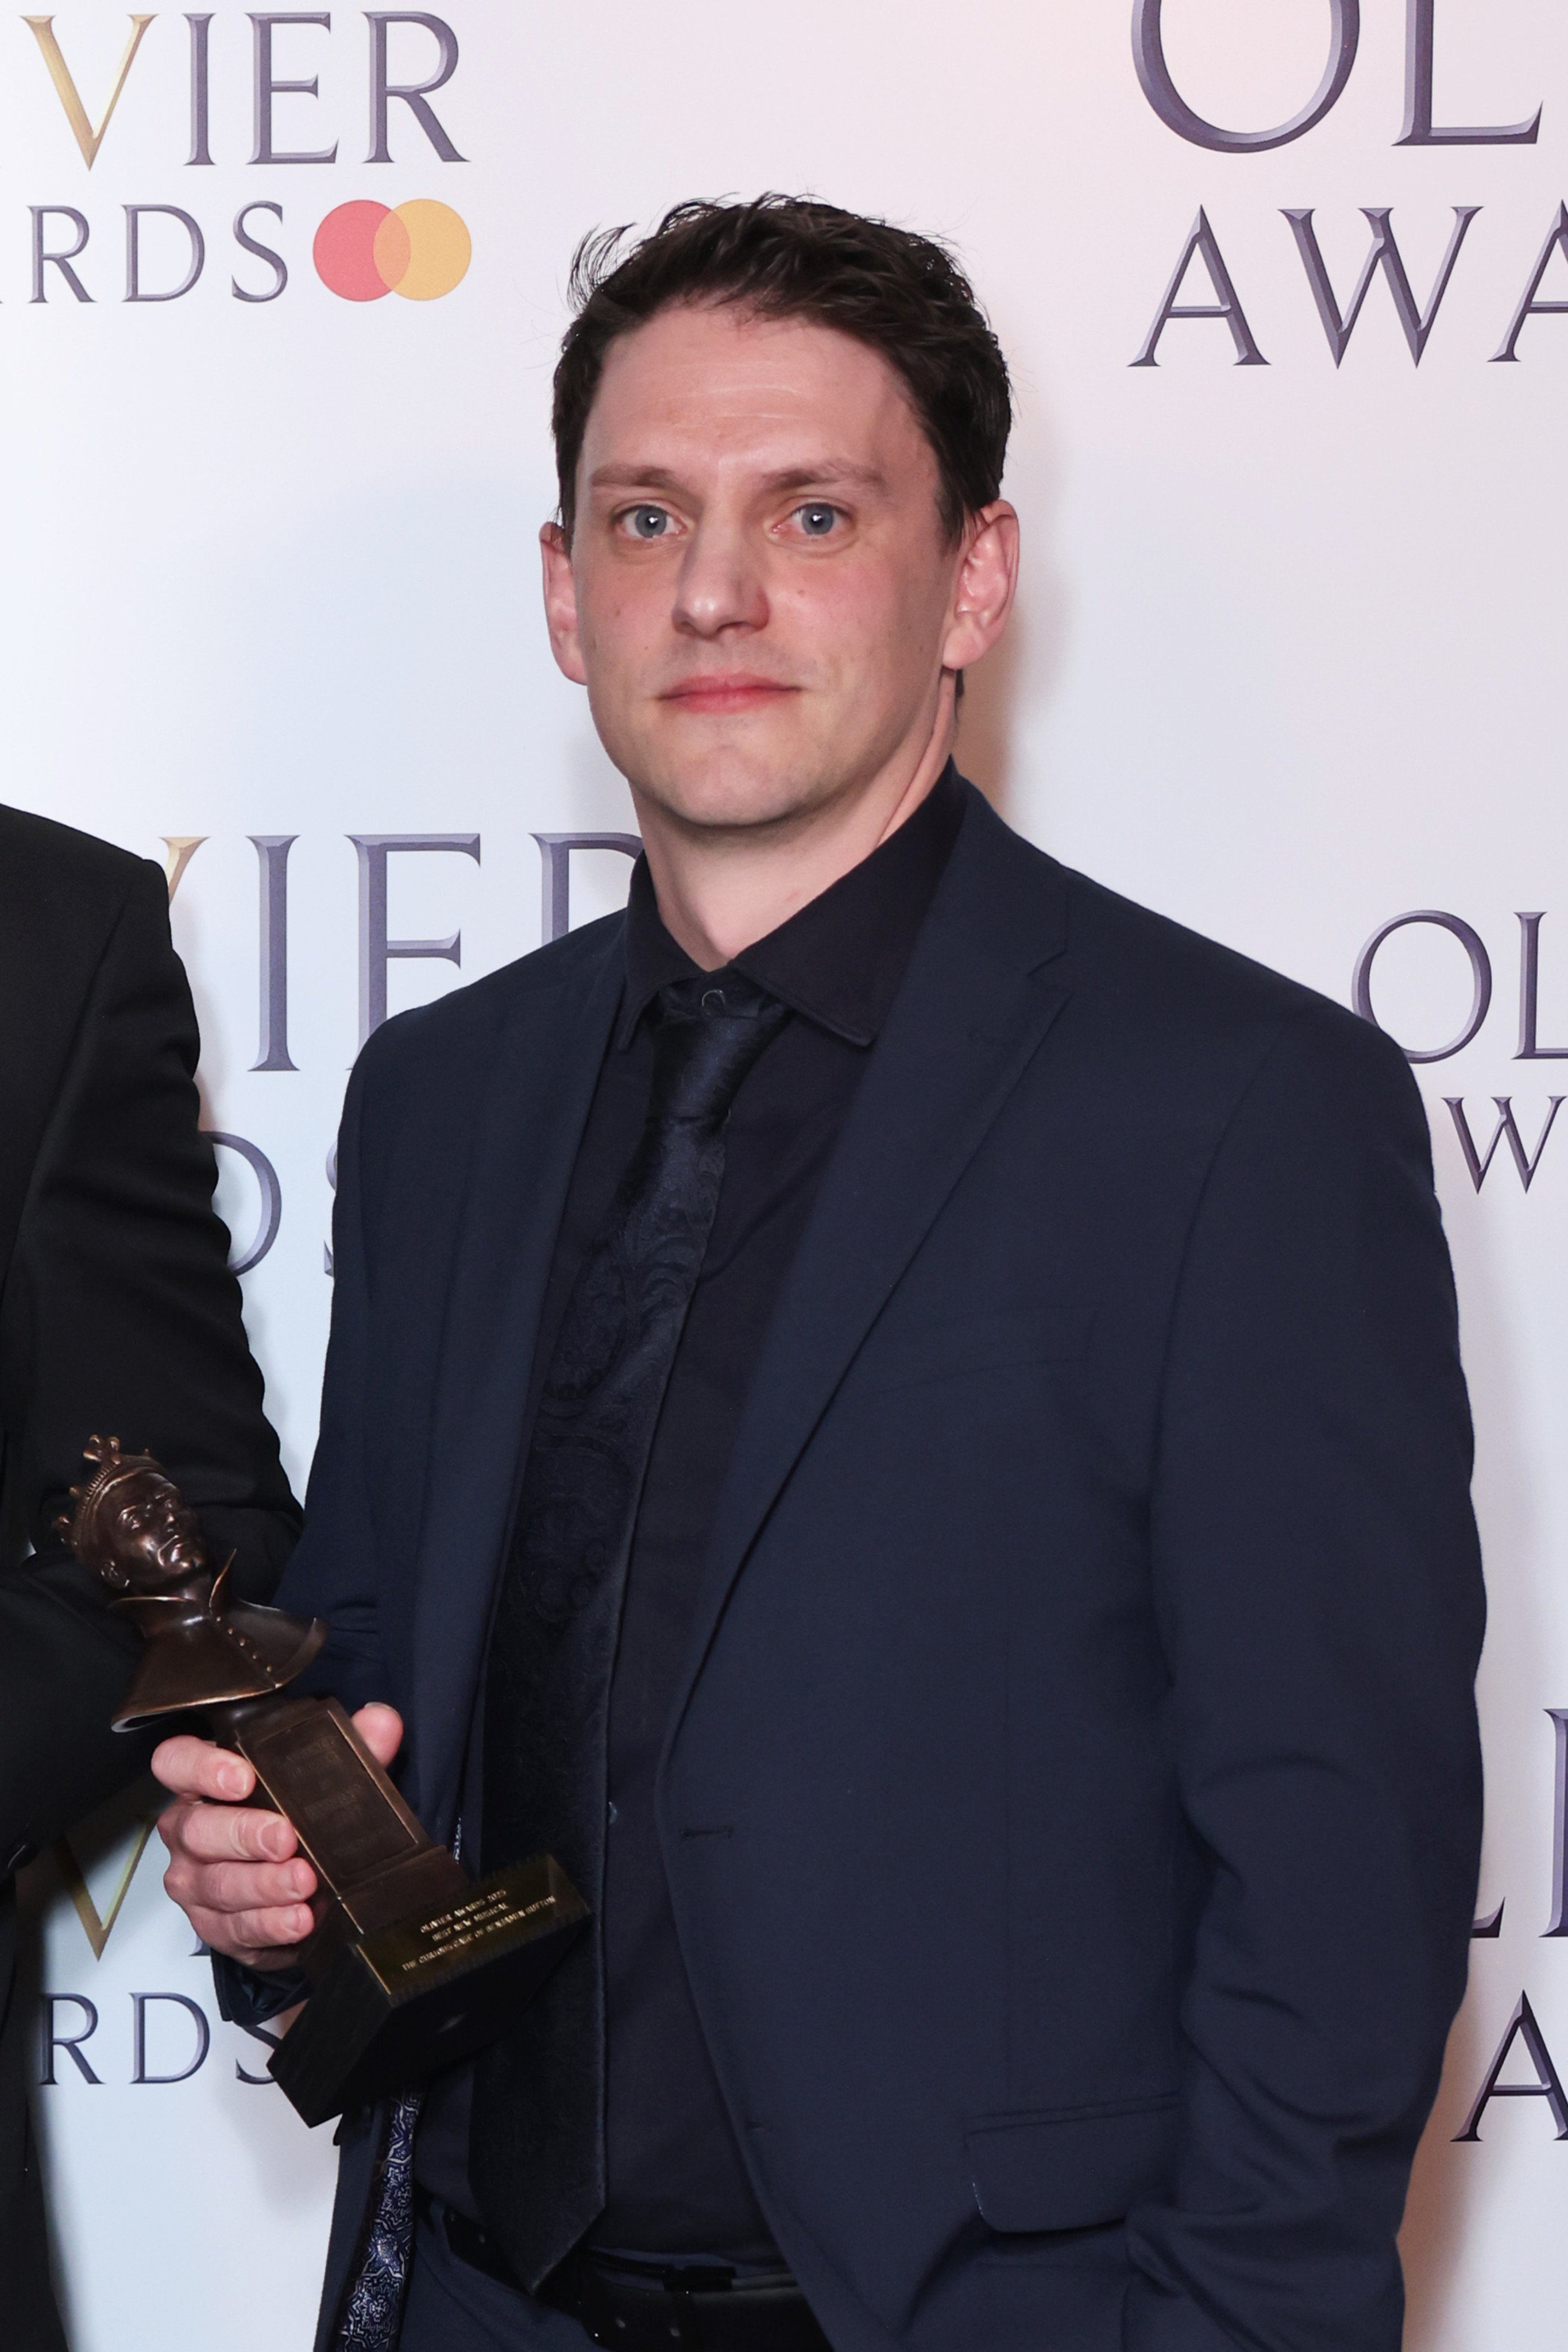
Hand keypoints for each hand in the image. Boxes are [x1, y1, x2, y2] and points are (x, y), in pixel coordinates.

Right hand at [153, 1703, 403, 1971]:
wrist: (300, 1882)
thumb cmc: (297, 1815)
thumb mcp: (325, 1777)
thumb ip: (353, 1745)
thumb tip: (382, 1722)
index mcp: (204, 1782)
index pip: (177, 1762)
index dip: (202, 1767)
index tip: (242, 1777)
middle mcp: (190, 1830)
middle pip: (198, 1829)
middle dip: (243, 1833)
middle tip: (285, 1838)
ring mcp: (196, 1881)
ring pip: (218, 1883)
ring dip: (263, 1885)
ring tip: (303, 1882)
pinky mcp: (215, 1926)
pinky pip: (236, 1928)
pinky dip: (270, 1925)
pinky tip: (298, 1920)